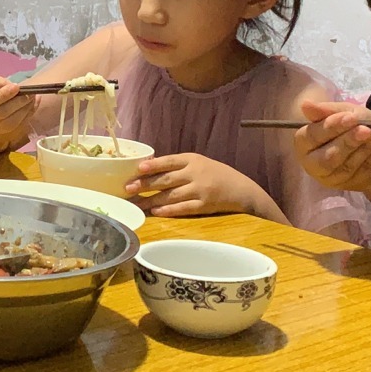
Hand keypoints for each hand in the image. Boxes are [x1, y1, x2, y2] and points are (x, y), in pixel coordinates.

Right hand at [0, 77, 34, 152]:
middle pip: (2, 113)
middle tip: (30, 92)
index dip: (3, 95)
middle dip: (18, 102)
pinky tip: (33, 104)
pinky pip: (18, 128)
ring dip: (25, 109)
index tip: (16, 86)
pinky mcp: (5, 138)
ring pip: (11, 123)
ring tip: (33, 97)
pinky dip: (28, 115)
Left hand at [128, 153, 278, 219]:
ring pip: (171, 196)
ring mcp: (201, 190)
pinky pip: (183, 208)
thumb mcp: (198, 163)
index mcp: (192, 159)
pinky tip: (156, 212)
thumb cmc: (215, 175)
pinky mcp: (205, 206)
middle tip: (128, 189)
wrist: (242, 190)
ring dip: (151, 200)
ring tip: (136, 204)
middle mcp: (196, 173)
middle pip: (166, 179)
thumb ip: (177, 166)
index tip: (138, 169)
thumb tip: (148, 167)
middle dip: (145, 184)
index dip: (153, 165)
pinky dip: (169, 210)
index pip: (169, 161)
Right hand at [293, 100, 370, 192]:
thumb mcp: (340, 111)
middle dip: (348, 142)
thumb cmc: (350, 124)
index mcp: (304, 144)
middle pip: (328, 158)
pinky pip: (366, 170)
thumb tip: (305, 105)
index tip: (349, 117)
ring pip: (349, 165)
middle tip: (366, 129)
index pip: (312, 138)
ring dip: (367, 146)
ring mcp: (335, 179)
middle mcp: (314, 166)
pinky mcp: (355, 185)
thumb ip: (325, 111)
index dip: (330, 127)